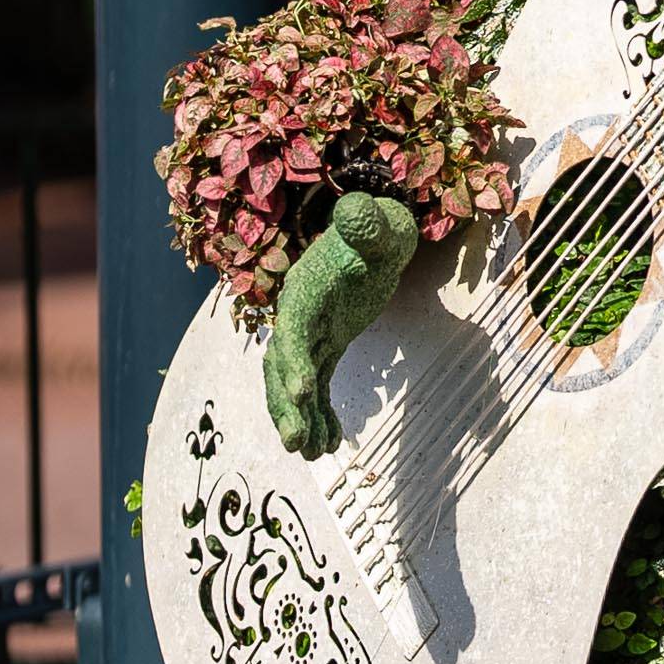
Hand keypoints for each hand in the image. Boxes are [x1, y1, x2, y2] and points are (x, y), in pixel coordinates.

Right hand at [265, 191, 420, 458]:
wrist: (373, 239)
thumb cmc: (378, 231)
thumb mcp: (380, 228)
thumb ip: (368, 223)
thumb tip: (357, 209)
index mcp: (306, 287)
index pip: (294, 326)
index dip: (293, 358)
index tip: (301, 390)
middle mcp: (298, 313)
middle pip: (283, 362)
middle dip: (286, 404)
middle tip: (296, 444)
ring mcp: (308, 333)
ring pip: (293, 381)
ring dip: (299, 418)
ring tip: (311, 454)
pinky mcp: (322, 346)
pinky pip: (314, 385)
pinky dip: (320, 413)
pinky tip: (332, 442)